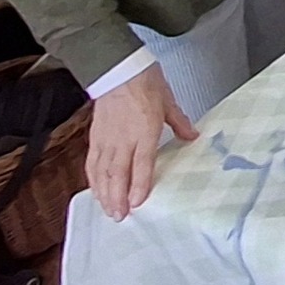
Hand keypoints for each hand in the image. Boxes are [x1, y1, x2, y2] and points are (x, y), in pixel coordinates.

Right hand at [88, 65, 193, 220]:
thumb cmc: (145, 81)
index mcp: (144, 129)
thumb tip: (192, 137)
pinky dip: (93, 178)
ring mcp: (107, 138)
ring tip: (108, 210)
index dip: (138, 184)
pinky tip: (96, 189)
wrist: (119, 67)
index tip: (137, 203)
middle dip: (117, 197)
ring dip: (104, 193)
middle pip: (118, 173)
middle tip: (120, 216)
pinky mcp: (95, 136)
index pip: (142, 163)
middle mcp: (123, 137)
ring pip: (102, 171)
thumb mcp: (168, 101)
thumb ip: (180, 123)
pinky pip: (92, 161)